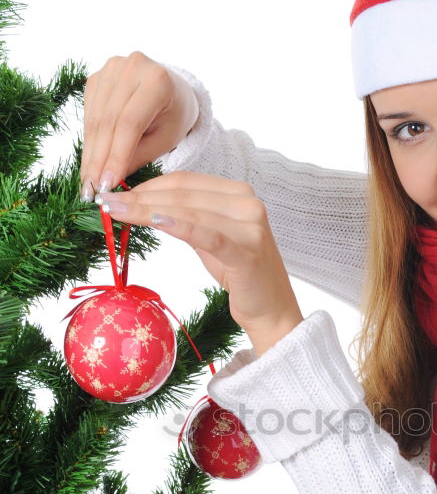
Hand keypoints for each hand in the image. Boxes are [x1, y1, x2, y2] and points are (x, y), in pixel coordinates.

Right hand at [80, 51, 198, 199]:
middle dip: (98, 159)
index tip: (106, 185)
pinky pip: (89, 113)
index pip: (129, 124)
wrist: (171, 89)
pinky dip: (89, 140)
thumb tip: (107, 181)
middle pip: (108, 121)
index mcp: (157, 80)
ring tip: (88, 182)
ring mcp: (111, 68)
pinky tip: (89, 162)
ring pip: (95, 118)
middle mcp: (132, 66)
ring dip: (90, 153)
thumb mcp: (165, 140)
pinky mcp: (97, 77)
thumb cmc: (174, 117)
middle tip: (91, 190)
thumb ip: (138, 157)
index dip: (115, 155)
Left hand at [96, 171, 303, 355]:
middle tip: (107, 201)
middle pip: (184, 193)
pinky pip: (206, 233)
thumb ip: (188, 218)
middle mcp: (248, 203)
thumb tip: (147, 205)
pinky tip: (153, 221)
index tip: (117, 192)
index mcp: (239, 194)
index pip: (185, 182)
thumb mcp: (211, 240)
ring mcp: (250, 225)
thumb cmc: (240, 276)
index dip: (148, 184)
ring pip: (189, 210)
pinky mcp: (246, 251)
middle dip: (141, 196)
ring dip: (148, 209)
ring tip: (117, 211)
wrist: (272, 311)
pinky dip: (178, 225)